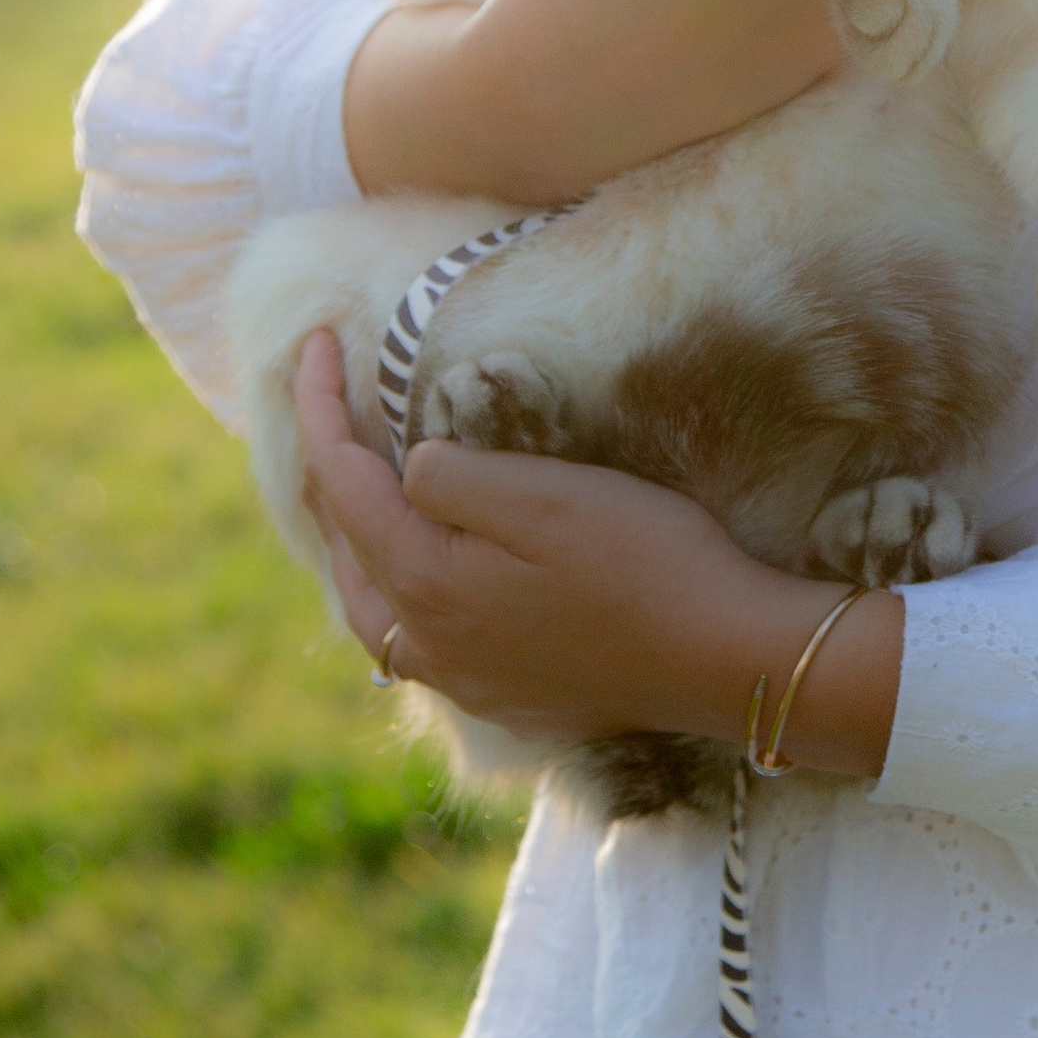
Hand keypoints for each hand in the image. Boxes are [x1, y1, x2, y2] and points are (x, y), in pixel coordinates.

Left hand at [293, 331, 902, 772]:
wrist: (724, 659)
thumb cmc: (643, 562)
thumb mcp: (543, 496)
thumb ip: (453, 479)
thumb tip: (409, 470)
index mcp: (425, 583)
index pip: (341, 482)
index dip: (318, 404)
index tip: (313, 341)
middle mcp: (428, 644)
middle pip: (344, 549)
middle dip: (326, 470)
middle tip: (328, 402)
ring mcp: (466, 680)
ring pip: (372, 610)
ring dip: (355, 543)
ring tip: (358, 490)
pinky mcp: (507, 697)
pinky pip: (418, 645)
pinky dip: (399, 597)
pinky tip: (425, 579)